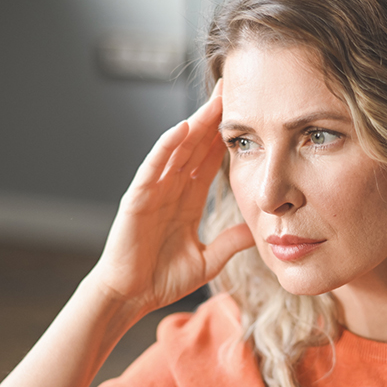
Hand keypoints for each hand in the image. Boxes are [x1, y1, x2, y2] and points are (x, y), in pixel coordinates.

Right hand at [89, 82, 254, 318]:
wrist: (131, 297)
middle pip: (195, 145)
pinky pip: (153, 167)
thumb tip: (256, 232)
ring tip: (213, 100)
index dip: (226, 137)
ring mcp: (153, 191)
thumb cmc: (160, 279)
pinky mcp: (137, 199)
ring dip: (195, 124)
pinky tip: (181, 129)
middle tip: (230, 89)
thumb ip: (229, 243)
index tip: (246, 114)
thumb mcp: (207, 260)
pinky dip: (166, 147)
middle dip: (213, 118)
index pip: (210, 160)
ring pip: (177, 149)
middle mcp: (171, 189)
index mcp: (187, 200)